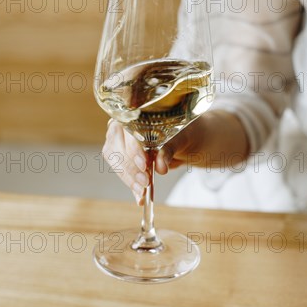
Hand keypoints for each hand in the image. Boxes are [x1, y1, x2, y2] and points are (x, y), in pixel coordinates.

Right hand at [102, 111, 248, 205]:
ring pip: (116, 160)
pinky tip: (139, 198)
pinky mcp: (122, 155)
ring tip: (143, 192)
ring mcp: (120, 138)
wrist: (191, 138)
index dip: (132, 147)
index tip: (143, 163)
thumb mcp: (185, 136)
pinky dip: (130, 185)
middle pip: (117, 145)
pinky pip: (122, 170)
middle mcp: (123, 122)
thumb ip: (171, 147)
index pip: (127, 127)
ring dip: (129, 178)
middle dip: (130, 167)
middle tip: (145, 183)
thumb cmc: (187, 130)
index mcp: (137, 109)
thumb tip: (160, 165)